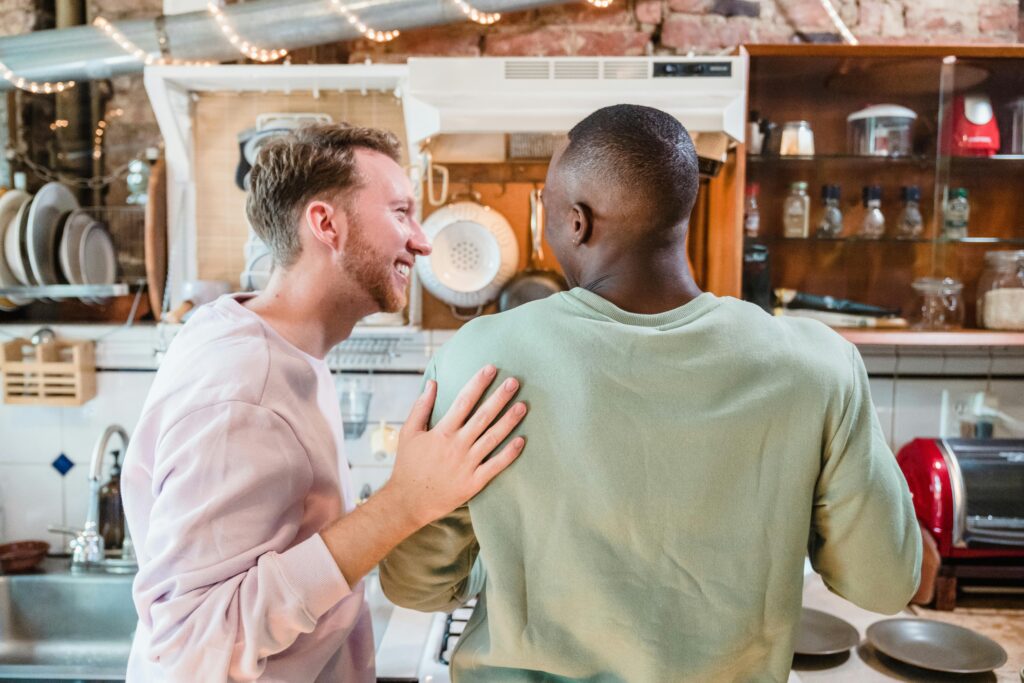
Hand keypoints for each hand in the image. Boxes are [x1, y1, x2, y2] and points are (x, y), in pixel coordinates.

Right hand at [386, 365, 526, 526]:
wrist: (408, 501)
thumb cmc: (408, 465)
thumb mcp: (408, 433)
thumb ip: (421, 407)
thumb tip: (432, 382)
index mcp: (441, 432)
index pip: (463, 401)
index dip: (478, 383)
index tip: (491, 369)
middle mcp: (456, 446)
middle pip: (483, 417)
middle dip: (499, 398)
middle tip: (514, 382)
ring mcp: (466, 464)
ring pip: (493, 438)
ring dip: (509, 421)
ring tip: (523, 406)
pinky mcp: (473, 482)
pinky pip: (495, 466)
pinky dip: (509, 454)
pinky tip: (522, 440)